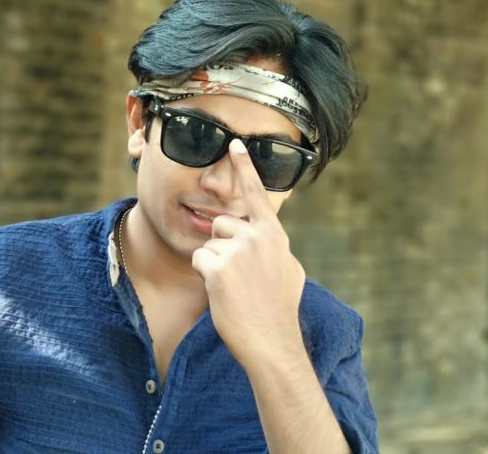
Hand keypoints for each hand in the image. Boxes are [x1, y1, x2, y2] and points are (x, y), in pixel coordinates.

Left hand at [192, 139, 305, 367]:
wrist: (272, 343)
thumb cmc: (278, 310)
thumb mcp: (289, 271)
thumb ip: (275, 248)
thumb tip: (270, 238)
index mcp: (274, 235)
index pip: (256, 194)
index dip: (244, 168)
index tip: (234, 144)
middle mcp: (256, 236)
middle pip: (221, 224)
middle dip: (222, 246)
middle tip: (238, 276)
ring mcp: (237, 251)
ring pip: (208, 244)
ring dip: (214, 264)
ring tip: (233, 287)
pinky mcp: (217, 267)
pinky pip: (199, 260)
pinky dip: (205, 276)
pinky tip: (223, 293)